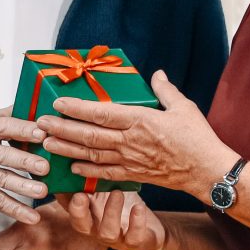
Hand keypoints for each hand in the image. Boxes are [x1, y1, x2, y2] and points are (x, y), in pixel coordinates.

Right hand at [0, 109, 52, 224]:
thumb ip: (9, 115)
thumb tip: (36, 105)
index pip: (3, 127)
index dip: (22, 130)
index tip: (41, 133)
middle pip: (2, 156)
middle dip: (25, 162)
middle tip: (44, 166)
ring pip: (0, 180)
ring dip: (22, 187)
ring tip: (41, 191)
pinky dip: (14, 209)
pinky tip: (30, 215)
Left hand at [39, 70, 234, 195]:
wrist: (207, 172)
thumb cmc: (198, 139)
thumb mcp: (184, 108)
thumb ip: (165, 90)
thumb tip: (156, 74)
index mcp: (141, 120)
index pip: (101, 113)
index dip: (77, 108)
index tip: (58, 102)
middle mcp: (131, 141)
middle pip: (89, 135)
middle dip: (62, 129)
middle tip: (42, 124)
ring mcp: (130, 160)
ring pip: (91, 155)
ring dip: (66, 150)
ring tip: (46, 145)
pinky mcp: (134, 175)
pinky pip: (104, 173)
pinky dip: (86, 170)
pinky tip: (71, 166)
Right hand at [53, 190, 172, 249]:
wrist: (150, 230)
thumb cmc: (122, 205)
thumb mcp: (105, 190)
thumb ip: (91, 178)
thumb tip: (75, 153)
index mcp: (87, 214)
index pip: (68, 206)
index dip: (62, 197)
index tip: (62, 182)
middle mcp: (97, 228)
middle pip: (79, 225)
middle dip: (78, 211)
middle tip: (79, 195)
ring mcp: (116, 237)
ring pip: (107, 232)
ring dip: (110, 212)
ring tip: (117, 192)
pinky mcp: (135, 241)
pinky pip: (134, 237)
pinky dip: (136, 222)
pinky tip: (138, 208)